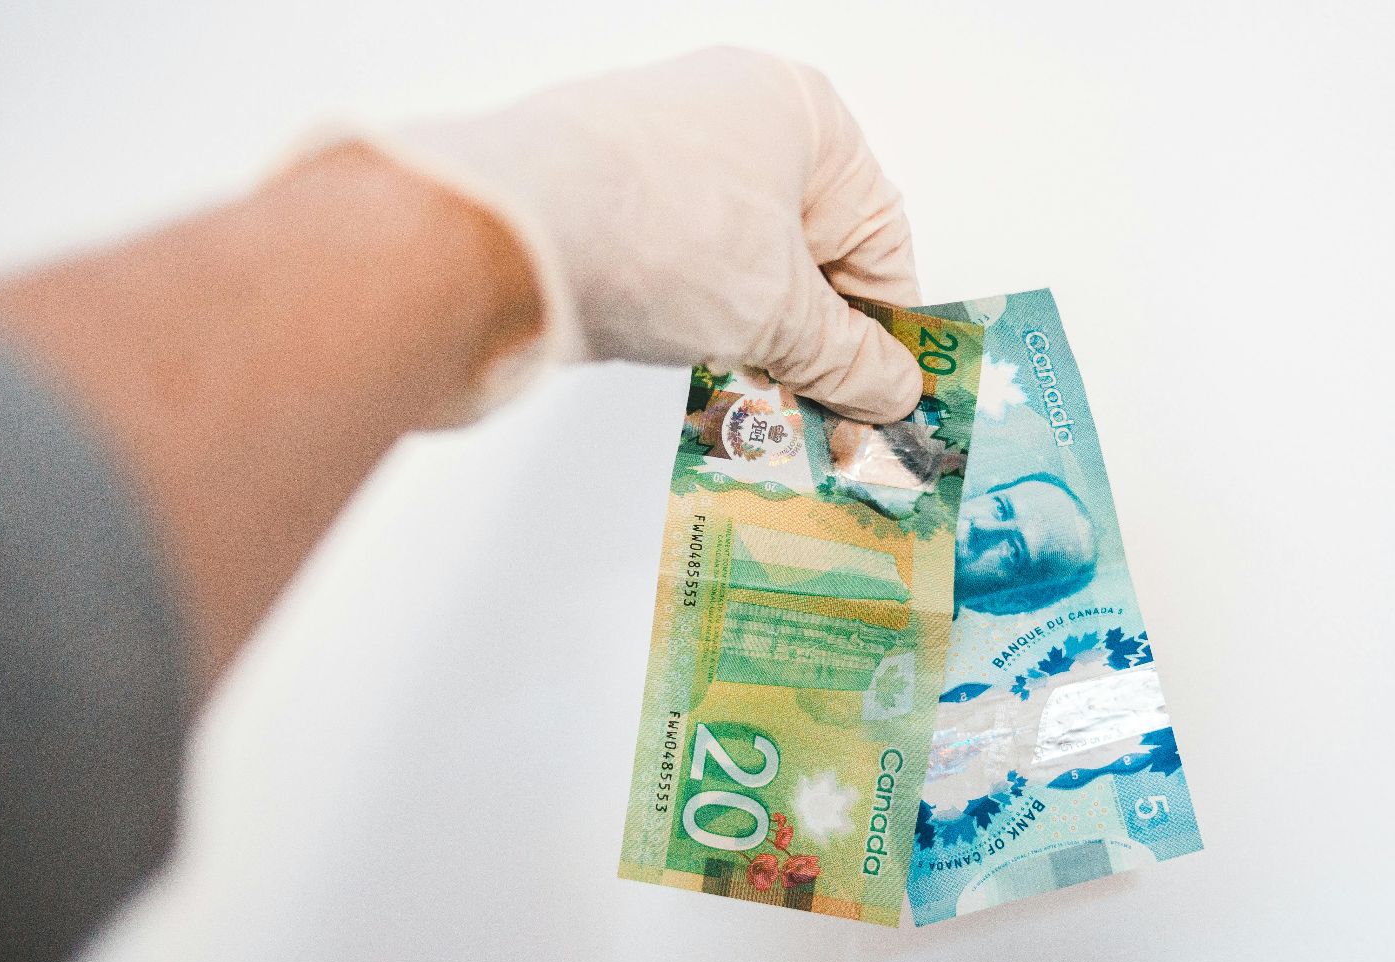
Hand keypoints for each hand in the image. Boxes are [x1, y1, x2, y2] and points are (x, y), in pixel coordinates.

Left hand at [369, 47, 922, 422]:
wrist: (503, 236)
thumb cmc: (653, 230)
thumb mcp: (782, 314)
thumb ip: (849, 357)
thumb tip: (891, 388)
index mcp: (800, 112)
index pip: (877, 234)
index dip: (885, 327)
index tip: (884, 394)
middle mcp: (731, 115)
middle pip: (808, 250)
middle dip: (817, 342)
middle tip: (826, 416)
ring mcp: (662, 155)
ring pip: (740, 264)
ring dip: (757, 341)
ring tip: (762, 408)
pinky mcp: (605, 198)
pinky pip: (680, 267)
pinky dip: (698, 323)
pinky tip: (702, 376)